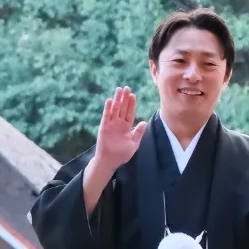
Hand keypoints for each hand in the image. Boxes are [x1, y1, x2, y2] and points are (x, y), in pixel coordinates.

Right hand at [83, 87, 148, 215]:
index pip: (130, 112)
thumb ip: (139, 132)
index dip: (131, 104)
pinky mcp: (104, 127)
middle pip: (122, 108)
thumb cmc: (122, 154)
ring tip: (119, 90)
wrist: (111, 161)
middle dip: (124, 98)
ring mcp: (111, 125)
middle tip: (126, 87)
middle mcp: (119, 124)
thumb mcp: (134, 143)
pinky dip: (108, 109)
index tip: (133, 95)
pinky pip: (106, 116)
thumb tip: (144, 122)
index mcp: (127, 127)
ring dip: (116, 100)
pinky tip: (110, 101)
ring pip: (114, 109)